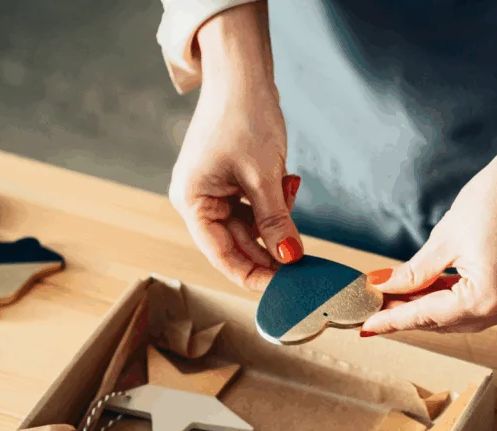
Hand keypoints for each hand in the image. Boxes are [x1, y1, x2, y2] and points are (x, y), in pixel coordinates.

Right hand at [168, 4, 303, 291]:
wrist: (244, 74)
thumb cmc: (244, 118)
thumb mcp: (264, 177)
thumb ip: (276, 221)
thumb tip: (291, 258)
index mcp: (192, 202)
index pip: (222, 255)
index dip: (252, 275)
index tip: (283, 290)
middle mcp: (198, 200)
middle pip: (237, 243)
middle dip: (271, 248)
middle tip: (304, 263)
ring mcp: (213, 190)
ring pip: (250, 225)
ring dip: (277, 219)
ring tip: (292, 194)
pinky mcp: (230, 180)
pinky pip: (254, 206)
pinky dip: (275, 203)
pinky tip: (290, 184)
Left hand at [361, 159, 496, 334]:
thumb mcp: (446, 239)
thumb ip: (414, 273)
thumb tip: (385, 287)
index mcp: (488, 297)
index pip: (428, 316)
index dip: (393, 320)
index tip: (367, 325)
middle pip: (446, 322)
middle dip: (410, 313)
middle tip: (377, 306)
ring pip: (463, 317)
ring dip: (431, 308)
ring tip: (397, 297)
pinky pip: (481, 306)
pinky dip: (455, 301)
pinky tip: (430, 291)